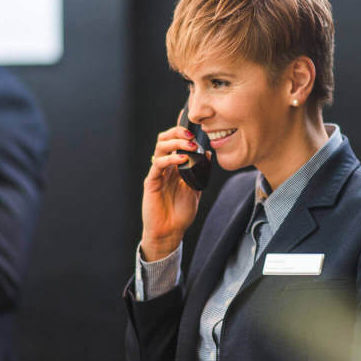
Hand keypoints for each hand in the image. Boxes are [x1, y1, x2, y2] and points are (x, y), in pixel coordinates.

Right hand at [141, 125, 207, 260]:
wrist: (170, 232)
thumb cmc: (181, 213)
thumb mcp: (196, 188)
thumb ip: (201, 171)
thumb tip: (208, 153)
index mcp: (175, 166)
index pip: (175, 142)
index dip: (181, 132)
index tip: (194, 129)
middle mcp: (165, 167)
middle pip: (164, 140)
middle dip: (177, 133)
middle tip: (191, 136)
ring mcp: (157, 173)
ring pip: (160, 148)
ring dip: (175, 143)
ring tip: (189, 146)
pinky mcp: (151, 182)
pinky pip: (158, 165)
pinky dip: (170, 159)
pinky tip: (182, 160)